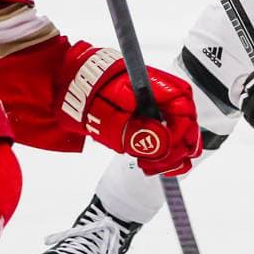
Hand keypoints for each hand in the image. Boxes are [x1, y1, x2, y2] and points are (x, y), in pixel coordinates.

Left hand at [60, 44, 200, 175]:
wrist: (67, 86)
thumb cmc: (86, 94)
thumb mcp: (107, 117)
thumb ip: (135, 131)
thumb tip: (162, 145)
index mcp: (153, 85)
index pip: (184, 106)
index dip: (181, 131)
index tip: (167, 150)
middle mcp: (158, 94)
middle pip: (186, 120)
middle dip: (179, 146)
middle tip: (163, 167)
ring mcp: (154, 105)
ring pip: (177, 129)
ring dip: (171, 152)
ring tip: (151, 168)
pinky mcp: (146, 116)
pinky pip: (164, 133)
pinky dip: (161, 150)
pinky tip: (150, 163)